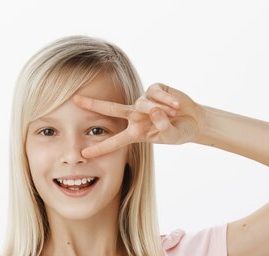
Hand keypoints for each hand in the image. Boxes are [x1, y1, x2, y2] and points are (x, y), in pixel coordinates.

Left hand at [73, 82, 205, 158]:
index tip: (83, 154)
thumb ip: (162, 127)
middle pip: (111, 109)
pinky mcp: (155, 89)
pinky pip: (156, 93)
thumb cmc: (178, 132)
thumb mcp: (171, 136)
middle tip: (75, 100)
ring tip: (174, 115)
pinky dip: (167, 100)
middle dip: (93, 104)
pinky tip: (176, 106)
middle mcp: (135, 116)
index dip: (100, 148)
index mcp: (135, 132)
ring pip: (144, 104)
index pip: (114, 142)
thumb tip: (154, 110)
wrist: (193, 121)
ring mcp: (144, 101)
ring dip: (161, 110)